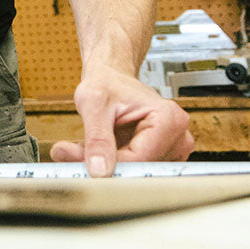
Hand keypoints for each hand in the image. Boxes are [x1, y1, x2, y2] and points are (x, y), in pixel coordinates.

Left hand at [50, 65, 193, 176]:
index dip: (109, 164)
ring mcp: (172, 149)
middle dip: (104, 165)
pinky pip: (134, 170)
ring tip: (82, 148)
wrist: (110, 76)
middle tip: (71, 154)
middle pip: (139, 167)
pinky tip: (97, 150)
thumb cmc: (105, 82)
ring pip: (135, 172)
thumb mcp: (94, 103)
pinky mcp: (162, 157)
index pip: (140, 158)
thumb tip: (99, 170)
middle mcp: (177, 136)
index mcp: (168, 119)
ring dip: (106, 165)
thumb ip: (96, 137)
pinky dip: (112, 164)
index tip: (82, 164)